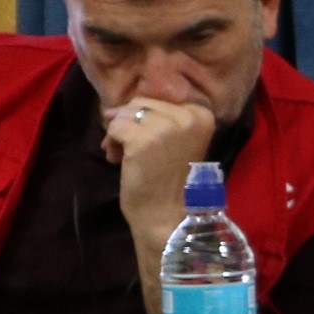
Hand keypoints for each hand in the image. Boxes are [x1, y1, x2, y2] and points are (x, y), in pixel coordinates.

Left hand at [101, 96, 219, 313]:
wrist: (168, 215)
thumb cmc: (171, 180)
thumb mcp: (176, 140)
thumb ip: (157, 118)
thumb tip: (113, 108)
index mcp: (201, 114)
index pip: (160, 98)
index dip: (146, 117)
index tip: (150, 140)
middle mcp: (188, 116)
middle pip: (141, 102)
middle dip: (129, 123)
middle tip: (132, 151)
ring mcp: (166, 127)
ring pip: (125, 113)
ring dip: (118, 133)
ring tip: (125, 157)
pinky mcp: (143, 140)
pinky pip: (114, 127)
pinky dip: (111, 144)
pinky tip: (119, 161)